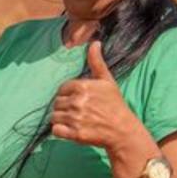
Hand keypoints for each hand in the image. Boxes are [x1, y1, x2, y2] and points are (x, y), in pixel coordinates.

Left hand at [49, 39, 149, 167]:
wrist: (122, 129)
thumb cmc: (114, 104)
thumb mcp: (107, 81)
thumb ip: (97, 62)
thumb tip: (94, 43)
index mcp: (83, 86)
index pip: (61, 89)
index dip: (67, 95)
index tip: (77, 100)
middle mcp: (77, 101)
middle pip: (56, 103)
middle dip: (64, 107)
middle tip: (76, 112)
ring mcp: (75, 118)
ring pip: (54, 117)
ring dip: (61, 119)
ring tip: (74, 121)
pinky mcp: (75, 134)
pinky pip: (55, 130)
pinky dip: (60, 131)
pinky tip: (70, 130)